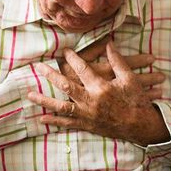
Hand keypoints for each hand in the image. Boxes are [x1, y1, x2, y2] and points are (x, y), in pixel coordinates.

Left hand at [29, 43, 170, 145]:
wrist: (141, 127)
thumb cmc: (136, 101)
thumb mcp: (130, 79)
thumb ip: (117, 61)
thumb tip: (108, 44)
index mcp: (102, 87)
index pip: (82, 69)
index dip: (72, 58)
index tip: (64, 51)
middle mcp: (91, 101)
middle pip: (66, 86)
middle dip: (50, 75)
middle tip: (38, 66)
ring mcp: (88, 115)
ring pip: (61, 107)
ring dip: (44, 101)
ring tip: (29, 95)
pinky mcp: (88, 125)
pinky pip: (68, 123)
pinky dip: (54, 121)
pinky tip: (42, 118)